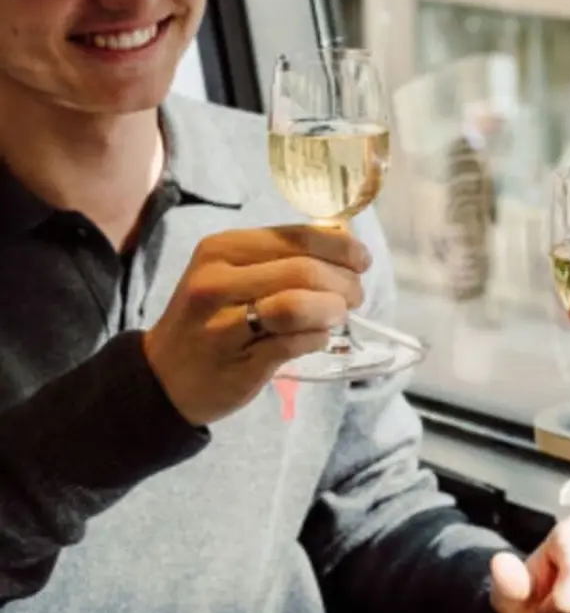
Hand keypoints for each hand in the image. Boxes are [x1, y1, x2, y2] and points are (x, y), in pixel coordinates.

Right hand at [143, 226, 370, 424]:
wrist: (164, 377)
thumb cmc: (211, 317)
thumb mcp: (233, 273)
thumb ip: (284, 254)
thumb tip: (343, 236)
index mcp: (221, 249)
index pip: (297, 237)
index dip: (341, 247)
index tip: (362, 260)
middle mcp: (217, 281)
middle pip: (304, 271)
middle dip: (344, 282)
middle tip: (355, 295)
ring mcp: (224, 325)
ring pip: (299, 306)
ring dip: (333, 310)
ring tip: (338, 315)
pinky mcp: (238, 362)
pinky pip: (295, 343)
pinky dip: (318, 338)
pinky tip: (318, 337)